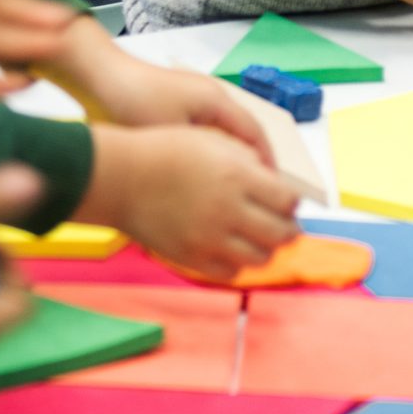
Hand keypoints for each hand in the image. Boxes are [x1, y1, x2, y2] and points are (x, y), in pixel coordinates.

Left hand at [37, 19, 273, 166]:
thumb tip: (225, 181)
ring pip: (225, 131)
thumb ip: (200, 157)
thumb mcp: (170, 135)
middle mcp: (212, 95)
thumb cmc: (134, 101)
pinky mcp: (179, 102)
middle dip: (253, 161)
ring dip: (232, 156)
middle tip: (256, 191)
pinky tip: (204, 167)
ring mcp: (196, 97)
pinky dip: (214, 148)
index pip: (255, 133)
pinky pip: (208, 127)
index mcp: (216, 101)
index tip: (271, 187)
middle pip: (244, 131)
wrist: (103, 75)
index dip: (266, 162)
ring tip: (234, 184)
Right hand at [81, 125, 300, 278]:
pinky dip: (238, 263)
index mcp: (237, 176)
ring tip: (259, 238)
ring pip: (261, 258)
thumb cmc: (162, 152)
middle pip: (282, 234)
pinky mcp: (192, 258)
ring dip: (266, 248)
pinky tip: (231, 248)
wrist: (120, 178)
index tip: (288, 202)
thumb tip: (274, 182)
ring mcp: (210, 238)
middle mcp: (228, 210)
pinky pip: (231, 272)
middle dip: (288, 230)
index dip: (292, 203)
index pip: (288, 201)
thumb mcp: (213, 141)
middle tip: (285, 226)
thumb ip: (248, 162)